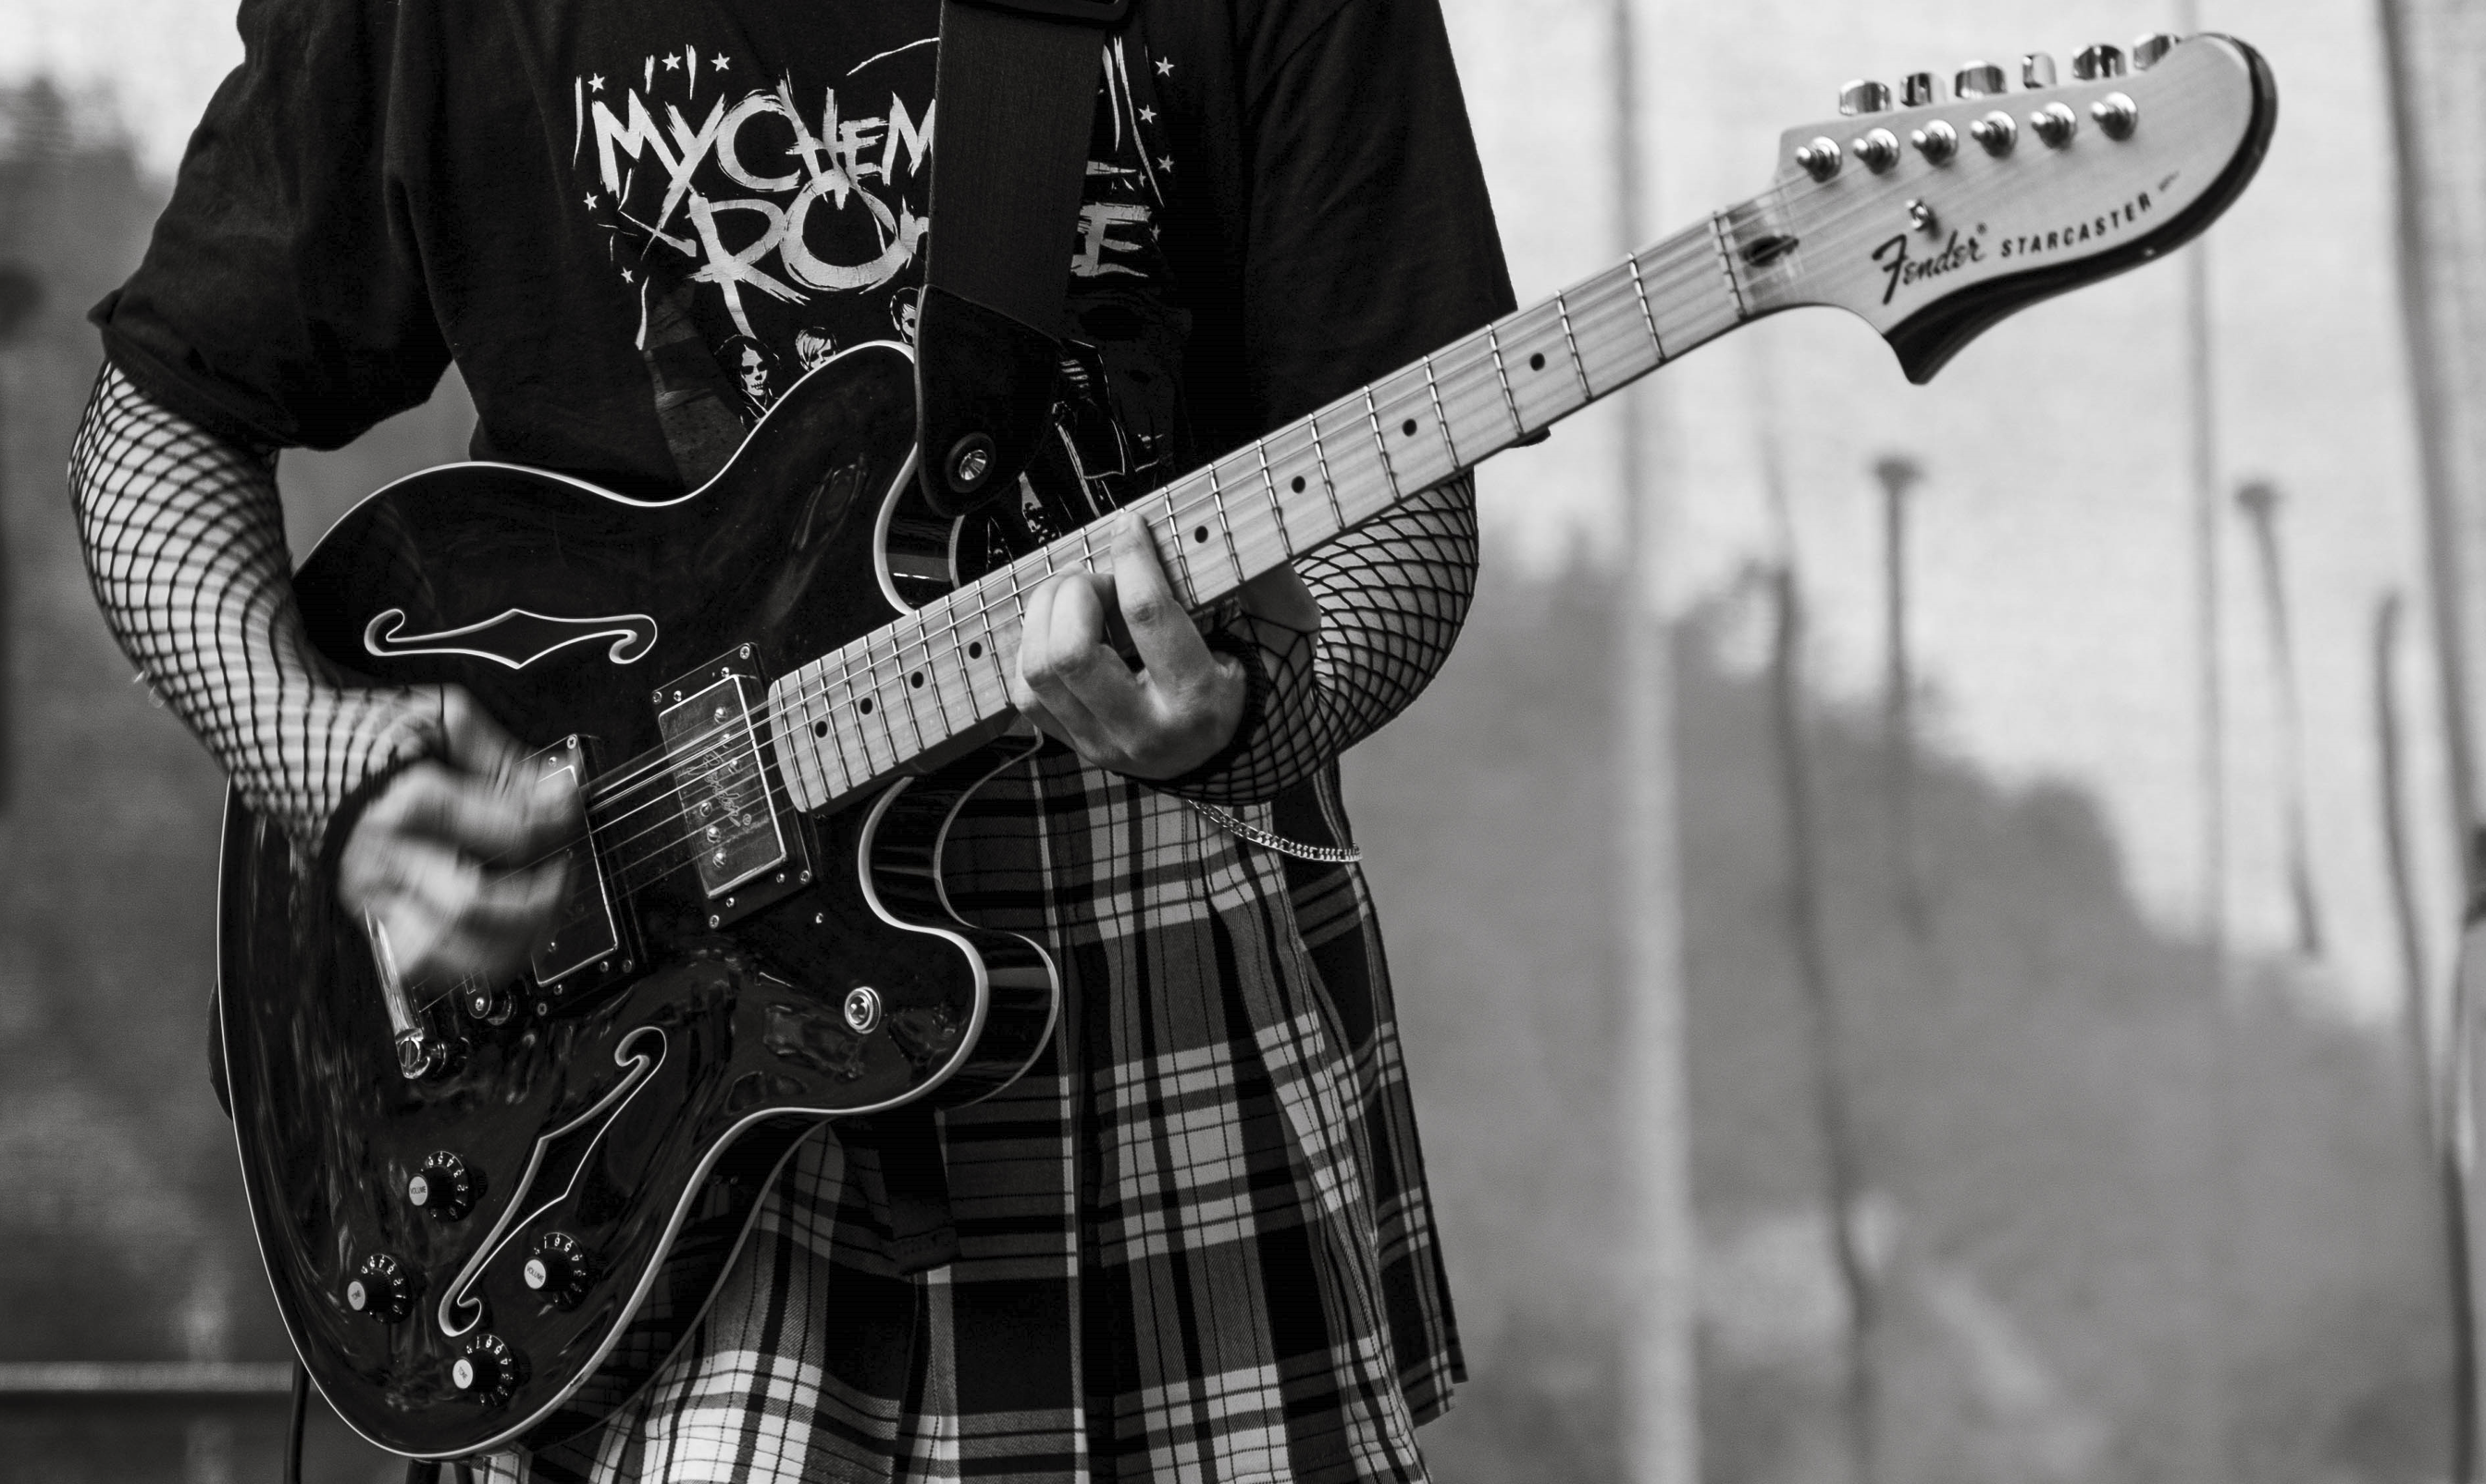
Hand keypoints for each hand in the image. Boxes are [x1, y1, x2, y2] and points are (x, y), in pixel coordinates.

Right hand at [338, 689, 581, 990]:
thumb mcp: (443, 718)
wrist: (286, 745)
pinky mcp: (365, 916)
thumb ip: (505, 757)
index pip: (507, 830)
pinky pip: (418, 966)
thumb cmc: (366, 731)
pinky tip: (498, 942)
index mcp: (408, 802)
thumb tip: (560, 785)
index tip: (570, 807)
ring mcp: (372, 894)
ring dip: (506, 944)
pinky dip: (464, 966)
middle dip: (536, 898)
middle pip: (473, 904)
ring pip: (444, 952)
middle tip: (562, 872)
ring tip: (540, 916)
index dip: (557, 821)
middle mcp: (387, 857)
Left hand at [1010, 512, 1248, 778]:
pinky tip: (1064, 628)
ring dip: (1047, 615)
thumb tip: (1234, 522)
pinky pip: (1026, 693)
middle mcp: (1144, 731)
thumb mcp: (1286, 631)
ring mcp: (1102, 744)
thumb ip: (1270, 577)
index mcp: (1199, 702)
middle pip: (1070, 653)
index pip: (1146, 616)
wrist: (1243, 752)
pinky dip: (1034, 647)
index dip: (1131, 557)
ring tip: (1078, 596)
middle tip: (1100, 577)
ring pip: (1039, 671)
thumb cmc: (1261, 680)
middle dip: (1076, 593)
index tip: (1131, 525)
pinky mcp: (1075, 745)